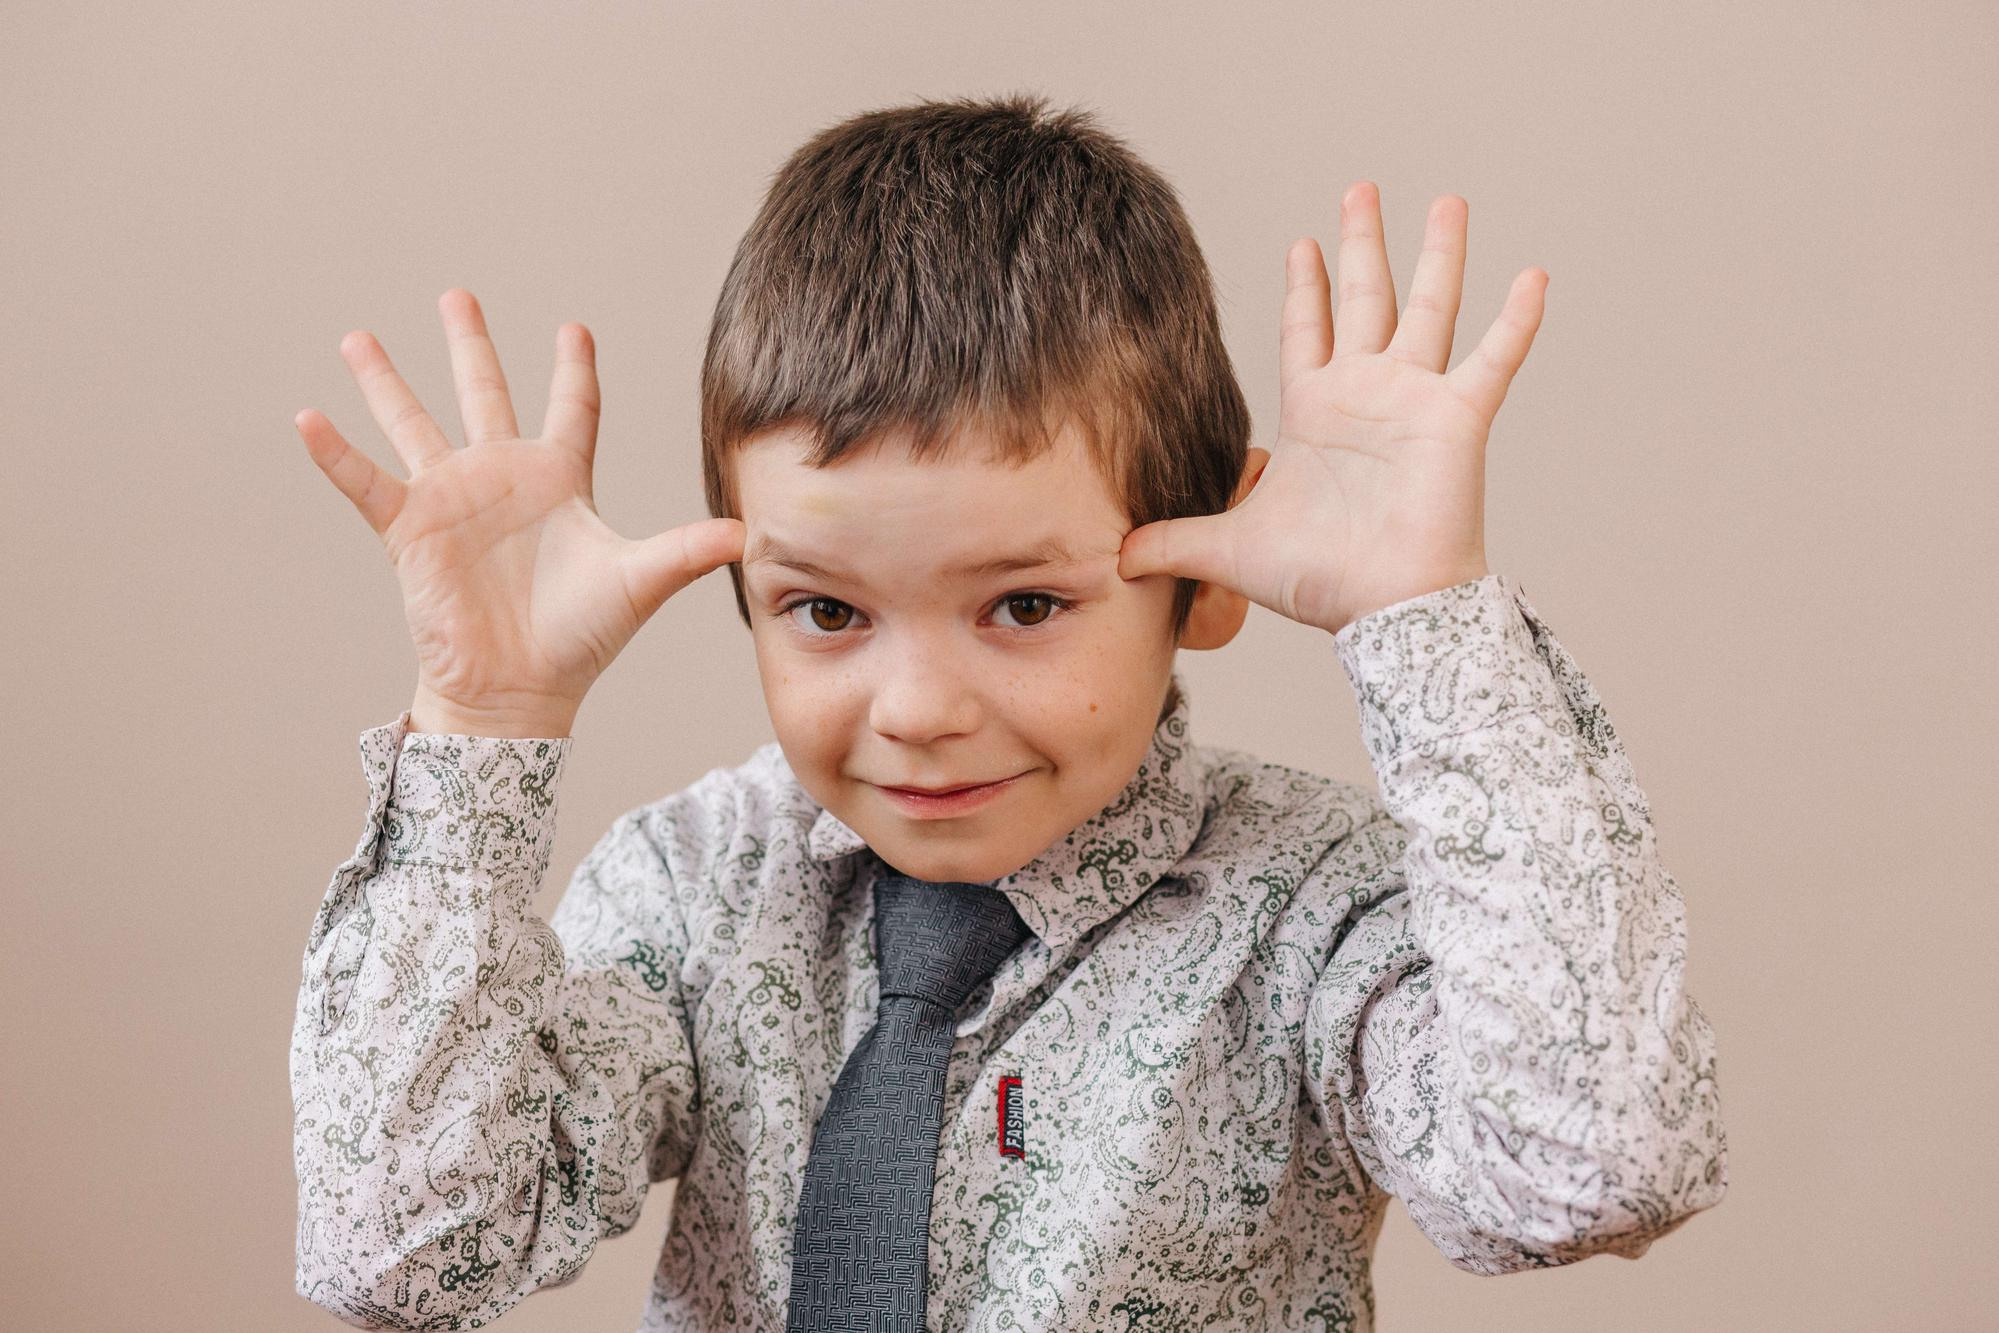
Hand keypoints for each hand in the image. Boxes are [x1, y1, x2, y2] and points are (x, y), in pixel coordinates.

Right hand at [295, 289, 744, 729]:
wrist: (521, 690)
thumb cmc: (581, 639)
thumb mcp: (639, 583)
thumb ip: (687, 549)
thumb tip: (748, 532)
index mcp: (558, 481)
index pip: (571, 410)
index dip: (573, 371)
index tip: (573, 328)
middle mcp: (501, 479)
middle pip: (485, 393)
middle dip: (472, 344)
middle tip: (457, 293)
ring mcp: (451, 500)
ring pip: (414, 423)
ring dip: (385, 381)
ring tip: (357, 337)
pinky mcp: (410, 532)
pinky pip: (366, 483)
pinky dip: (337, 454)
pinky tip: (308, 416)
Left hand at [1118, 182, 1545, 635]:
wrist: (1381, 609)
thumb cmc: (1317, 582)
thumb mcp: (1227, 550)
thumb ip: (1172, 541)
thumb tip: (1113, 556)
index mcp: (1316, 412)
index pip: (1308, 332)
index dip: (1307, 288)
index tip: (1303, 242)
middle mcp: (1367, 394)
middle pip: (1366, 299)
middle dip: (1362, 243)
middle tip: (1360, 188)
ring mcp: (1415, 401)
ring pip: (1430, 307)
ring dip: (1440, 254)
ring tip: (1448, 201)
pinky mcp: (1457, 418)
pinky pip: (1494, 358)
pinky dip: (1517, 321)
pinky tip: (1535, 275)